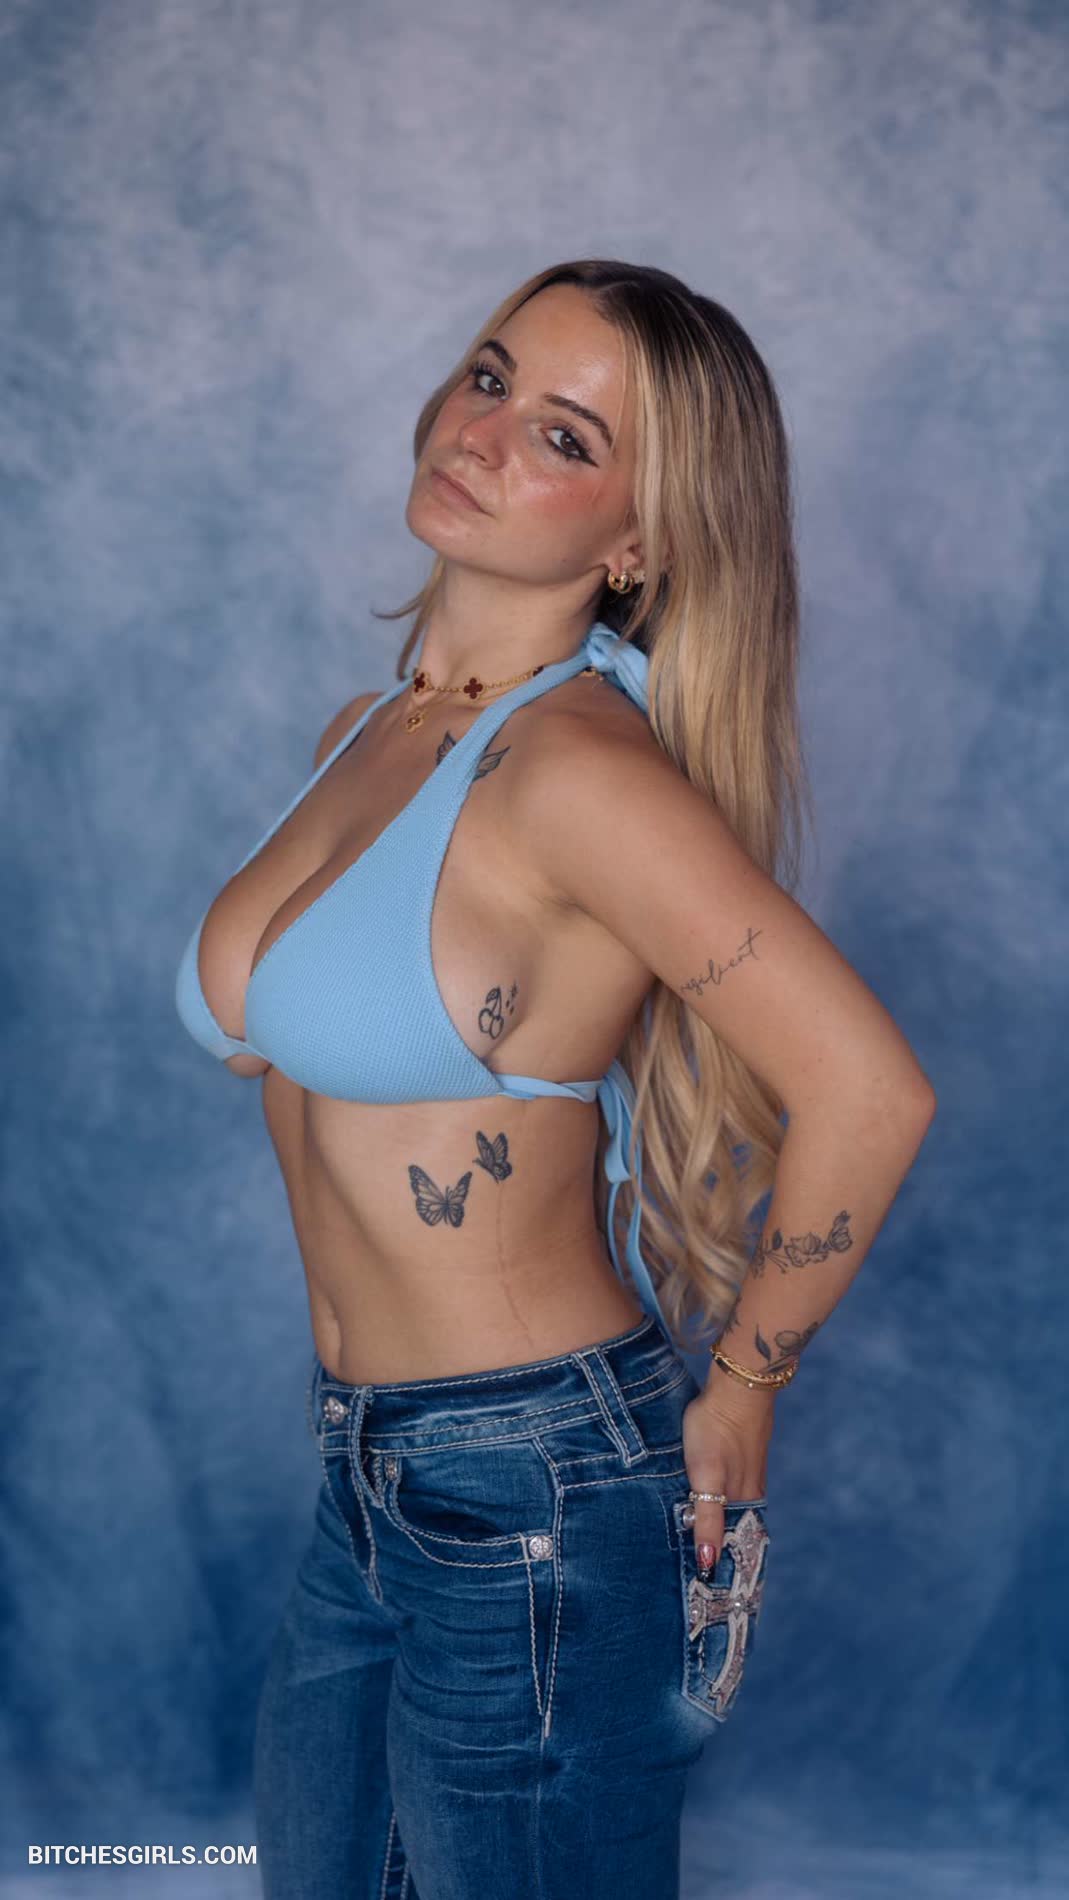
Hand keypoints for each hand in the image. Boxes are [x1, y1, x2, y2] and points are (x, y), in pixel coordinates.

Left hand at [682, 1373, 776, 1573]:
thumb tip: (708, 1562)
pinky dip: (716, 1499)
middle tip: (704, 1574)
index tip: (714, 1591)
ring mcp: (745, 1468)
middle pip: (736, 1527)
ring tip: (699, 1542)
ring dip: (719, 1524)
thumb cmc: (718, 1430)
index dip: (728, 1565)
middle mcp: (749, 1489)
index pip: (739, 1544)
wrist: (736, 1384)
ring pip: (731, 1506)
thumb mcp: (707, 1478)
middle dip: (723, 1549)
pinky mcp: (737, 1451)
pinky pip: (727, 1485)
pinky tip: (702, 1497)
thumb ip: (707, 1518)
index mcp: (745, 1500)